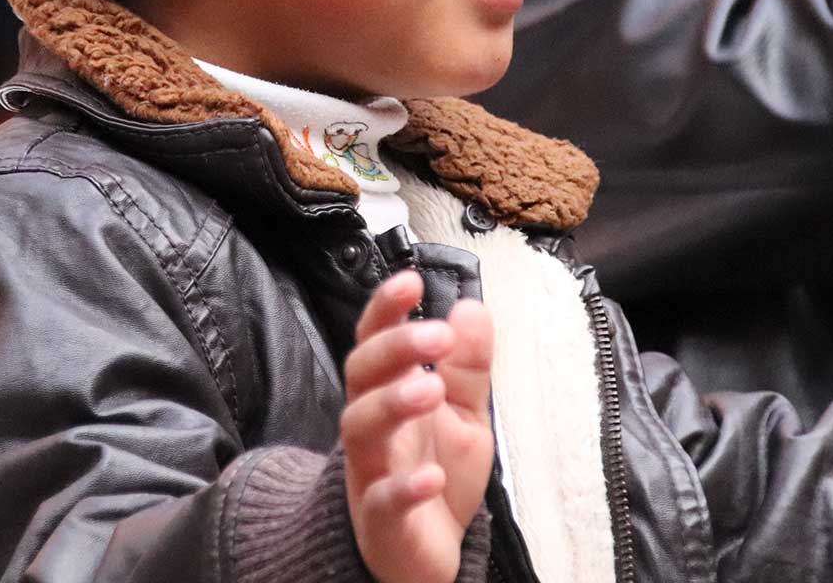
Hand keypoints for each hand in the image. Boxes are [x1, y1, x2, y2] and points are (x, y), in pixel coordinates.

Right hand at [341, 271, 494, 582]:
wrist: (425, 552)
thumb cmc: (436, 474)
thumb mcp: (465, 414)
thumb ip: (467, 366)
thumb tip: (471, 308)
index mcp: (388, 393)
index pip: (375, 341)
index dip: (384, 309)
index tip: (409, 281)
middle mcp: (371, 426)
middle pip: (361, 374)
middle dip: (393, 348)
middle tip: (435, 334)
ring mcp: (370, 471)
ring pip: (361, 428)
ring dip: (392, 404)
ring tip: (429, 389)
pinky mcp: (381, 521)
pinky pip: (382, 501)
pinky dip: (404, 487)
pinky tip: (432, 475)